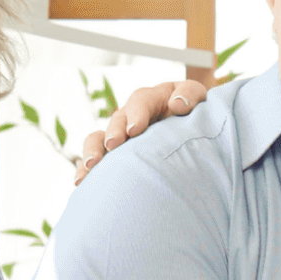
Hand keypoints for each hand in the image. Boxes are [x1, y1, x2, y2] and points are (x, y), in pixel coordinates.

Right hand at [73, 78, 209, 182]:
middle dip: (114, 132)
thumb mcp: (199, 100)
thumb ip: (190, 97)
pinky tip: (81, 182)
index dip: (137, 113)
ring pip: (100, 138)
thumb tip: (176, 104)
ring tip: (91, 166)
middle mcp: (133, 114)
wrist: (197, 137)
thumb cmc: (198, 117)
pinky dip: (86, 169)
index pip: (141, 101)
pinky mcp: (115, 154)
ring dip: (94, 150)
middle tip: (114, 145)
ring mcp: (121, 134)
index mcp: (154, 98)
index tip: (135, 129)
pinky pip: (96, 158)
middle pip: (118, 119)